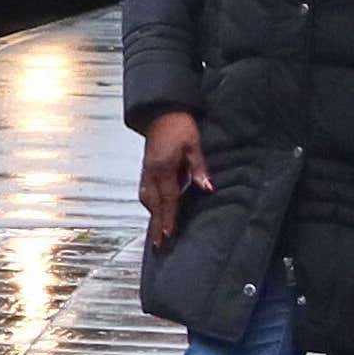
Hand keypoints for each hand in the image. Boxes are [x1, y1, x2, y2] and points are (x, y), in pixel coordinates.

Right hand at [140, 110, 211, 249]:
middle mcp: (151, 171)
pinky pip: (145, 190)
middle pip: (153, 203)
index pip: (167, 199)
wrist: (161, 111)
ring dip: (152, 214)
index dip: (168, 218)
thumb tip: (207, 188)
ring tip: (156, 231)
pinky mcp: (146, 167)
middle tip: (158, 243)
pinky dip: (150, 203)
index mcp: (163, 168)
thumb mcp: (193, 145)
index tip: (168, 235)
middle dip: (155, 223)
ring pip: (146, 197)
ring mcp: (146, 169)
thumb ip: (199, 168)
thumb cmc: (179, 126)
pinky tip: (154, 208)